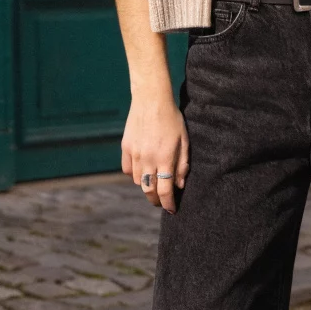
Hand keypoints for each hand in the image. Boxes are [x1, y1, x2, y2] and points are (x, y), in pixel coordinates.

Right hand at [121, 92, 189, 213]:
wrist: (151, 99)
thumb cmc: (172, 119)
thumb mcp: (184, 140)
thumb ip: (182, 164)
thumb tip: (179, 185)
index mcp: (165, 158)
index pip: (165, 190)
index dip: (168, 203)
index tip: (171, 210)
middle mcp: (148, 159)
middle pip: (149, 191)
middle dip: (156, 201)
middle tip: (162, 202)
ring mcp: (135, 154)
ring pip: (139, 182)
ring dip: (147, 187)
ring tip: (155, 185)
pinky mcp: (126, 148)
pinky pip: (128, 170)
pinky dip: (136, 175)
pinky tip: (144, 172)